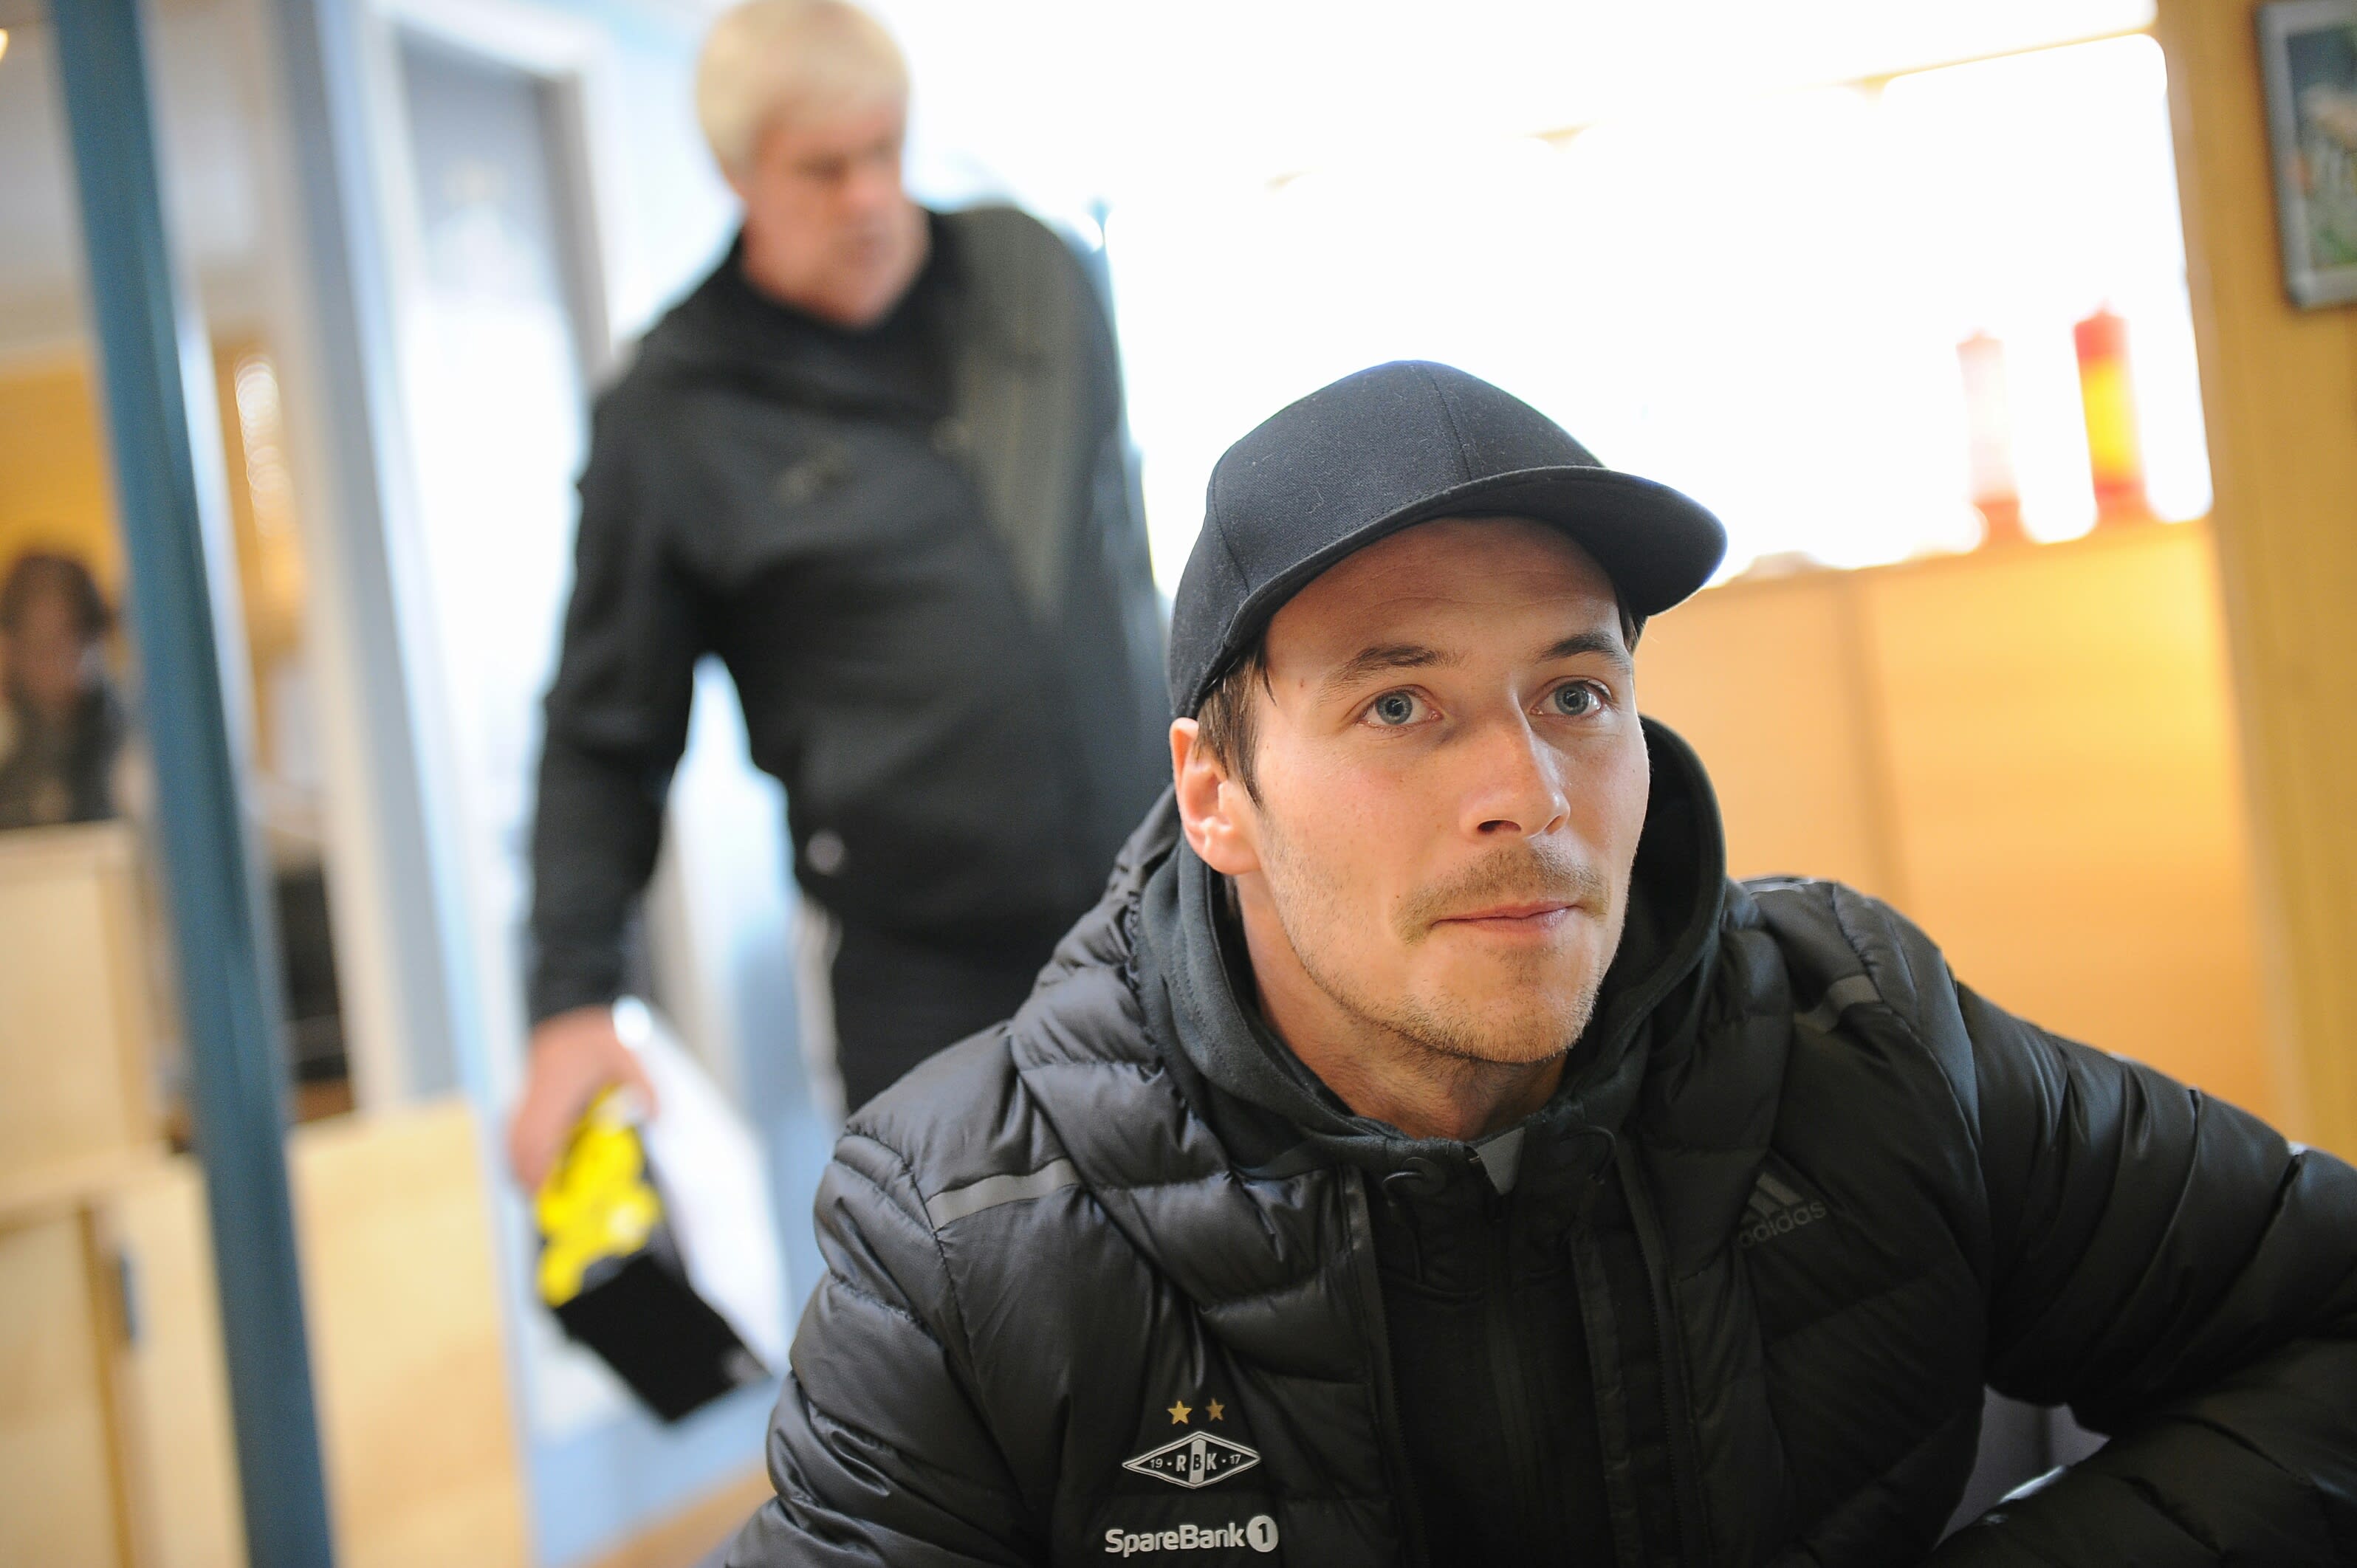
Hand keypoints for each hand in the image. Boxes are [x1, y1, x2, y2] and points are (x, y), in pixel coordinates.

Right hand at [506, 1004, 658, 1191]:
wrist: (578, 999)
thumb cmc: (606, 1031)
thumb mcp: (630, 1053)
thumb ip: (645, 1086)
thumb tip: (658, 1118)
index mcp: (561, 1078)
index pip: (539, 1130)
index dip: (536, 1162)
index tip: (541, 1188)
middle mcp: (540, 1082)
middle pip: (518, 1136)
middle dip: (524, 1168)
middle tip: (536, 1196)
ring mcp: (531, 1082)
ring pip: (513, 1130)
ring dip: (519, 1159)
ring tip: (534, 1185)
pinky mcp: (531, 1084)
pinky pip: (517, 1121)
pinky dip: (522, 1144)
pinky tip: (538, 1160)